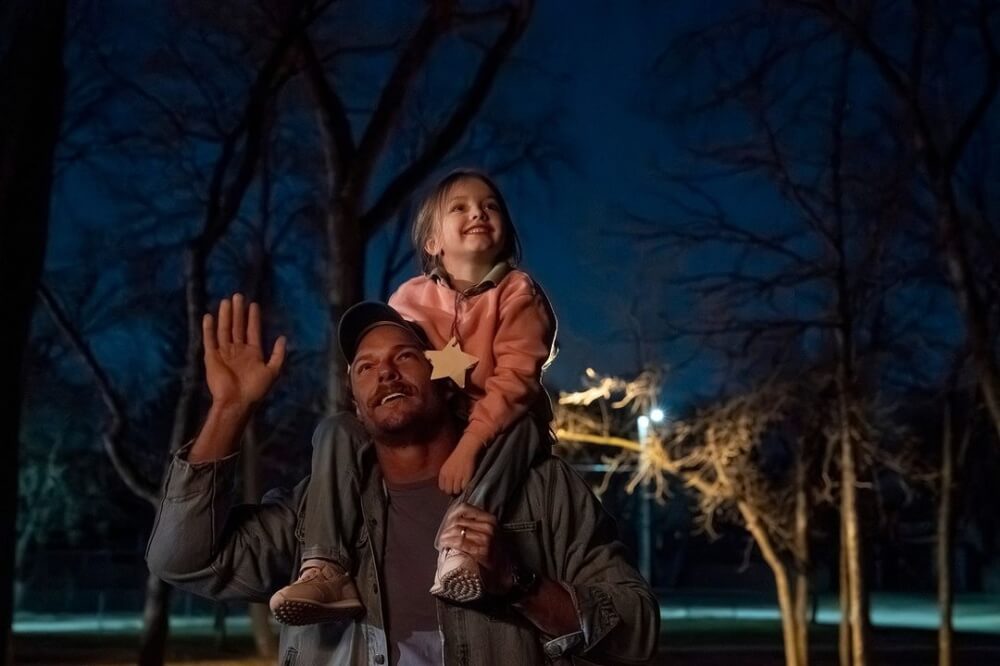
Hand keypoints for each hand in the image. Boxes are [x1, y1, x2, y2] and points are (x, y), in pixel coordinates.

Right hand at [202, 293, 285, 408]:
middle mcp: (238, 350)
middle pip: (237, 327)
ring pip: (224, 330)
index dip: (253, 318)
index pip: (252, 330)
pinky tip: (209, 316)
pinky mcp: (212, 357)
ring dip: (225, 316)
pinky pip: (210, 340)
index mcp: (252, 353)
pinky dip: (209, 328)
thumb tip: (283, 338)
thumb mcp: (273, 371)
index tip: (253, 304)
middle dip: (238, 312)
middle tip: (238, 296)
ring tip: (226, 301)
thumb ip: (278, 355)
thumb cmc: (255, 389)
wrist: (236, 402)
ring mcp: (224, 353)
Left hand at [437, 437, 481, 494]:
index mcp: (443, 472)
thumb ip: (446, 475)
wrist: (466, 449)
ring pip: (456, 491)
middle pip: (448, 491)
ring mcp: (457, 477)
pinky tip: (466, 482)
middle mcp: (448, 475)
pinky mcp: (466, 477)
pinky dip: (465, 487)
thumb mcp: (447, 466)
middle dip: (453, 490)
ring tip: (462, 485)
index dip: (447, 488)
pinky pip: (464, 487)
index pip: (442, 487)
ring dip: (460, 489)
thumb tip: (448, 487)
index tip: (451, 486)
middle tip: (457, 487)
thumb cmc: (458, 457)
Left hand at [437, 502, 514, 595]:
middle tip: (442, 535)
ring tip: (442, 540)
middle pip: (458, 520)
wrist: (499, 571)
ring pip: (457, 530)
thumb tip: (452, 517)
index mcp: (490, 518)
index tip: (446, 523)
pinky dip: (448, 542)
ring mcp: (487, 538)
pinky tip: (444, 544)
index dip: (451, 515)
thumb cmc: (489, 552)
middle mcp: (489, 526)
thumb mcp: (484, 532)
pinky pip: (459, 542)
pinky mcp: (482, 550)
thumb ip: (472, 523)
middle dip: (447, 528)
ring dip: (446, 535)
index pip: (464, 508)